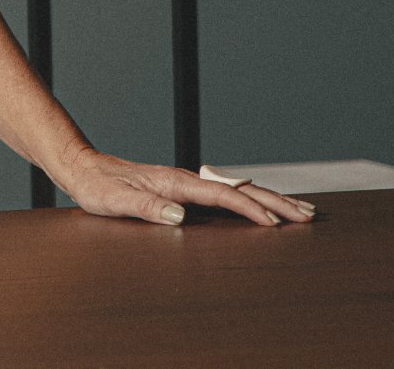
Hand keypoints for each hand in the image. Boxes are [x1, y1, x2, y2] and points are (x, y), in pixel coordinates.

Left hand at [51, 147, 314, 226]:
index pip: (222, 197)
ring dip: (270, 199)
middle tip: (308, 215)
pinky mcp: (183, 190)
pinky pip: (226, 195)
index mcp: (175, 182)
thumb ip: (145, 208)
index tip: (276, 223)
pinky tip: (261, 207)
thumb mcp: (115, 202)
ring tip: (300, 209)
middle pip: (240, 190)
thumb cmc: (98, 188)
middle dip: (276, 201)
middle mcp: (186, 180)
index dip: (250, 210)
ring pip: (237, 190)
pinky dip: (251, 200)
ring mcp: (187, 183)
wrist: (85, 170)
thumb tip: (178, 216)